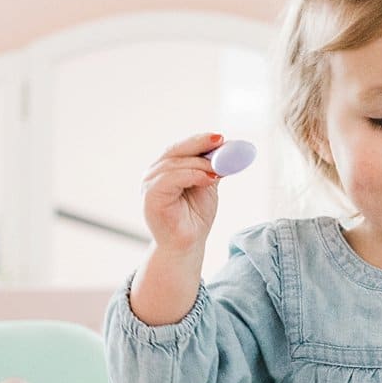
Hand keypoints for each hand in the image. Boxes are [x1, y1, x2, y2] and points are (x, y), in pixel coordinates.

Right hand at [141, 132, 224, 255]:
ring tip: (219, 170)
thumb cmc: (194, 217)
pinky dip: (192, 175)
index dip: (201, 140)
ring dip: (201, 164)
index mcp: (166, 168)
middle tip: (221, 142)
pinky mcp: (151, 197)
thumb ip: (213, 167)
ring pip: (175, 164)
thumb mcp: (207, 186)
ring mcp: (150, 184)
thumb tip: (231, 150)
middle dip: (200, 145)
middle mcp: (154, 173)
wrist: (186, 245)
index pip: (182, 148)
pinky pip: (171, 179)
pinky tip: (209, 178)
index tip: (221, 137)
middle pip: (176, 151)